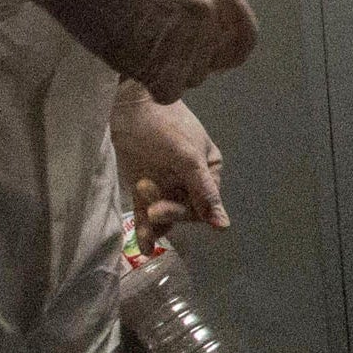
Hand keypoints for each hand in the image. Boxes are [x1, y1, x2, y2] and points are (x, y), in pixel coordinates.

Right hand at [37, 0, 255, 101]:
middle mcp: (210, 15)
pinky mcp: (160, 63)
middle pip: (211, 62)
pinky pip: (166, 90)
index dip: (224, 52)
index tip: (206, 57)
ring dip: (164, 72)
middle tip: (155, 49)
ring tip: (135, 46)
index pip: (244, 37)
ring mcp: (187, 40)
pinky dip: (148, 83)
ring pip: (189, 79)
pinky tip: (129, 60)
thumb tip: (193, 25)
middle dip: (186, 62)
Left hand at [112, 80, 229, 252]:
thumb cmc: (164, 125)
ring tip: (145, 222)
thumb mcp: (187, 157)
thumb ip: (204, 192)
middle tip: (152, 208)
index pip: (205, 204)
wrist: (128, 105)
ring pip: (165, 214)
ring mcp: (166, 183)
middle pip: (185, 210)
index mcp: (208, 169)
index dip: (187, 211)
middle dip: (169, 211)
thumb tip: (223, 226)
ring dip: (156, 223)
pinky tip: (143, 247)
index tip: (163, 210)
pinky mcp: (144, 187)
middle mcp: (189, 180)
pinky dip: (145, 229)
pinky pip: (147, 214)